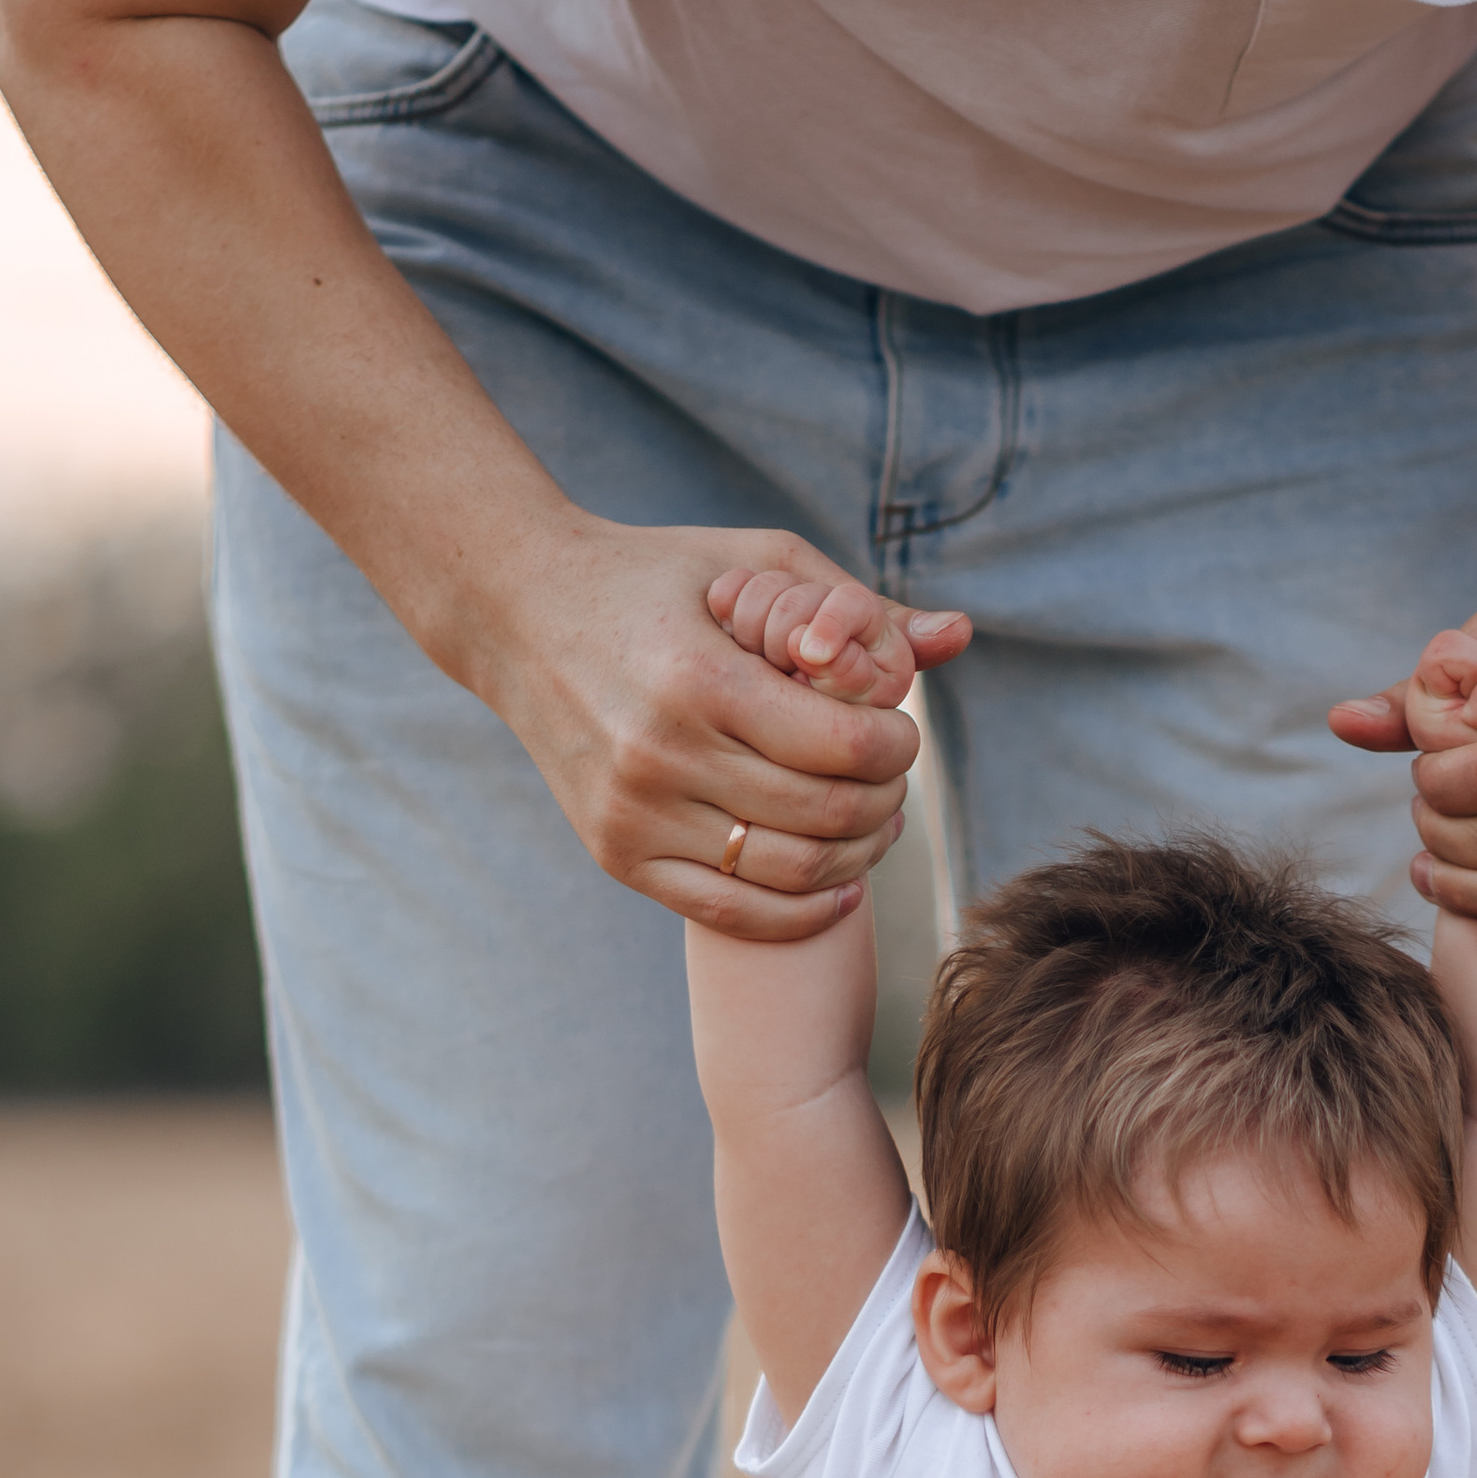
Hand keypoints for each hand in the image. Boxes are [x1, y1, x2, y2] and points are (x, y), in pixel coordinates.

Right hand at [468, 518, 968, 944]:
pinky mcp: (618, 855)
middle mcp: (662, 755)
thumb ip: (857, 605)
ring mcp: (635, 815)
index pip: (845, 746)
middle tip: (894, 781)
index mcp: (701, 680)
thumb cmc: (653, 579)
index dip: (898, 747)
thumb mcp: (752, 564)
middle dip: (887, 803)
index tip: (901, 732)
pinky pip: (732, 913)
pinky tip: (836, 884)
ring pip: (789, 873)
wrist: (517, 614)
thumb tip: (959, 635)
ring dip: (855, 857)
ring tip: (869, 825)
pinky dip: (801, 911)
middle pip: (827, 817)